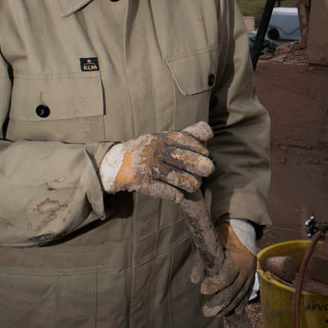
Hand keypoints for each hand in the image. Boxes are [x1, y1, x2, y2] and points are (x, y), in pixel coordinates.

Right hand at [99, 122, 214, 201]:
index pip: (183, 140)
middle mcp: (154, 152)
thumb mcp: (163, 138)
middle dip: (199, 165)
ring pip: (177, 177)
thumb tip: (210, 133)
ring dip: (191, 183)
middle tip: (209, 170)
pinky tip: (180, 195)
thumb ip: (186, 135)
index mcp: (159, 139)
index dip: (198, 147)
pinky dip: (176, 194)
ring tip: (195, 185)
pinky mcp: (144, 183)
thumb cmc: (147, 150)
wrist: (117, 164)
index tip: (206, 153)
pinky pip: (167, 191)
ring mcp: (149, 168)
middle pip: (182, 158)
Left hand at [191, 218, 256, 316]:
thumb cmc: (223, 236)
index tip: (203, 289)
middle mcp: (247, 268)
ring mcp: (251, 274)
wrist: (243, 229)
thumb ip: (201, 261)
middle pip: (234, 291)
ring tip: (214, 314)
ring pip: (240, 295)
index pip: (226, 277)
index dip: (214, 286)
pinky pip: (247, 293)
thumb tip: (195, 281)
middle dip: (219, 304)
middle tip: (205, 311)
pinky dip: (240, 303)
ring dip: (228, 307)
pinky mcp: (252, 277)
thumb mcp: (211, 244)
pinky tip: (233, 312)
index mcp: (237, 258)